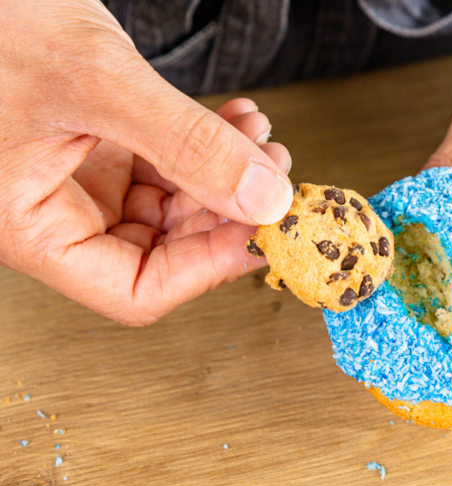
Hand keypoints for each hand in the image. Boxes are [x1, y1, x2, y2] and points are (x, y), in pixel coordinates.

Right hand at [0, 0, 292, 324]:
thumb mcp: (98, 81)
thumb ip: (186, 144)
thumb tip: (262, 199)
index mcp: (30, 226)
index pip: (136, 292)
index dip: (208, 269)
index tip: (261, 234)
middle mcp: (54, 212)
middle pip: (164, 251)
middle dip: (228, 214)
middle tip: (273, 181)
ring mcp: (77, 179)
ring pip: (172, 207)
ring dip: (225, 176)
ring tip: (259, 141)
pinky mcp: (96, 147)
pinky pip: (164, 165)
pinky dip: (205, 147)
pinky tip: (234, 124)